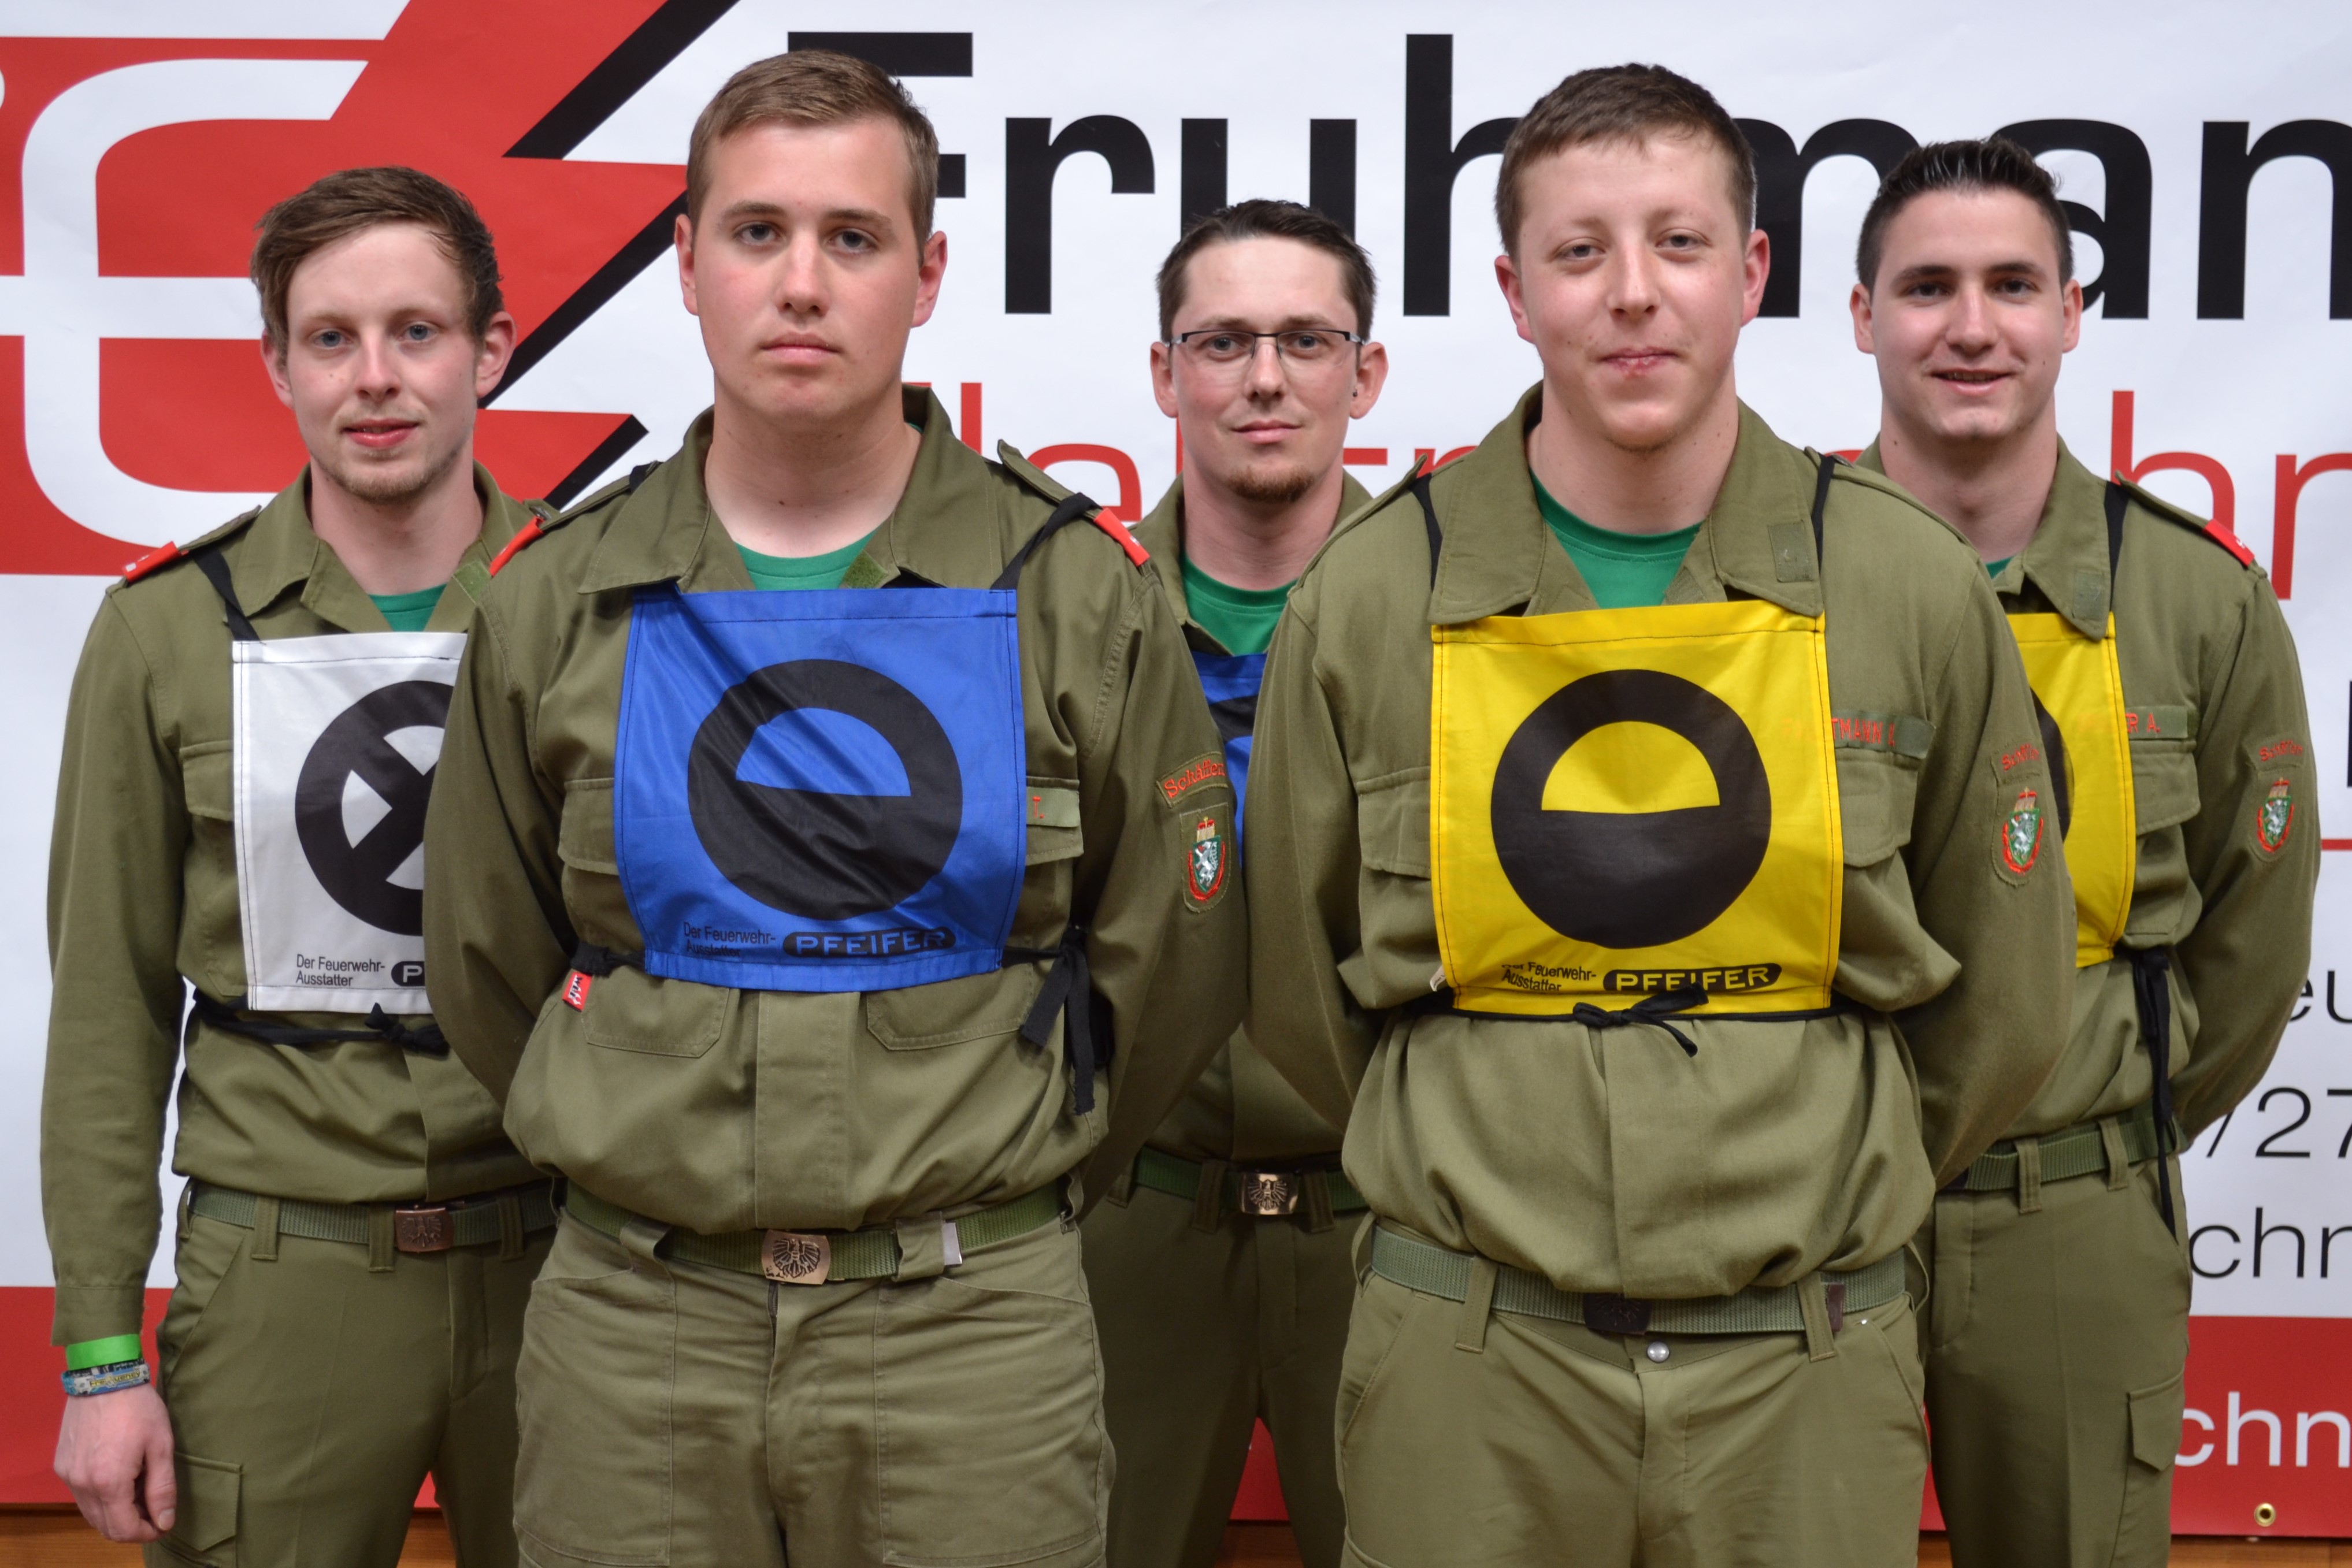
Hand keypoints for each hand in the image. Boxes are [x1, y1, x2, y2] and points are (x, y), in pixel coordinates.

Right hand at [54, 1382, 175, 1542]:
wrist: (103, 1376)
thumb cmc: (138, 1408)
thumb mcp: (160, 1446)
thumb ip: (162, 1488)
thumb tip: (164, 1521)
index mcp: (109, 1482)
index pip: (123, 1529)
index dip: (145, 1533)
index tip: (162, 1523)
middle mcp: (82, 1484)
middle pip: (104, 1526)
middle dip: (131, 1525)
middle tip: (154, 1509)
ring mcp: (68, 1475)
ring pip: (90, 1512)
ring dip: (115, 1513)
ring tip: (140, 1492)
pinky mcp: (61, 1465)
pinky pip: (81, 1495)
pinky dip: (100, 1498)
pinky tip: (120, 1479)